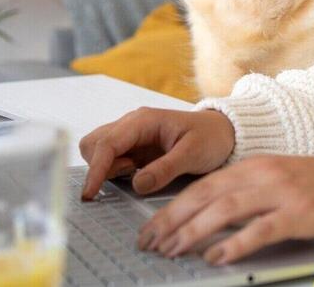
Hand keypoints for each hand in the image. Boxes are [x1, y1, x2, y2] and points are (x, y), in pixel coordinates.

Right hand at [77, 107, 234, 198]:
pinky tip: (136, 173)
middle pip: (93, 144)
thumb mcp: (194, 154)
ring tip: (136, 173)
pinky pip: (109, 159)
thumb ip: (166, 169)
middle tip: (131, 174)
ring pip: (97, 151)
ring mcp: (130, 136)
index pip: (107, 143)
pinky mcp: (133, 149)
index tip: (90, 193)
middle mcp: (131, 125)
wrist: (222, 133)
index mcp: (143, 121)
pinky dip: (113, 171)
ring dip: (107, 168)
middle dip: (101, 166)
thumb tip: (138, 185)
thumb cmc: (210, 137)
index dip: (96, 169)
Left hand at [137, 155, 313, 265]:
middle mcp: (261, 176)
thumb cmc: (310, 185)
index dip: (173, 208)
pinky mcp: (297, 213)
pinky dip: (235, 243)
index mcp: (251, 166)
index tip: (152, 228)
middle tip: (152, 242)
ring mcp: (279, 193)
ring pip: (226, 209)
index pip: (202, 186)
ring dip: (195, 231)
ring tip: (174, 249)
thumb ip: (239, 192)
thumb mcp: (270, 180)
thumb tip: (200, 216)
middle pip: (206, 195)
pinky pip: (261, 229)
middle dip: (174, 219)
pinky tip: (217, 256)